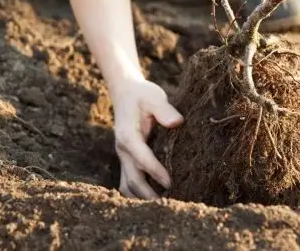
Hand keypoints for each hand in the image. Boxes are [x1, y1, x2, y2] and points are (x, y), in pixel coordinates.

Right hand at [111, 77, 182, 198]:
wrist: (125, 92)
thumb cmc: (142, 94)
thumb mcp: (154, 96)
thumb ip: (164, 109)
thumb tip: (177, 122)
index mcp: (128, 136)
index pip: (142, 159)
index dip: (156, 172)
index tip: (171, 183)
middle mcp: (122, 149)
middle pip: (132, 179)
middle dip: (148, 194)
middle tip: (168, 206)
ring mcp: (122, 156)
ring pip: (127, 185)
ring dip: (142, 197)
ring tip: (162, 207)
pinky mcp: (126, 159)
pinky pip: (128, 181)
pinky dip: (138, 192)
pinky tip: (155, 198)